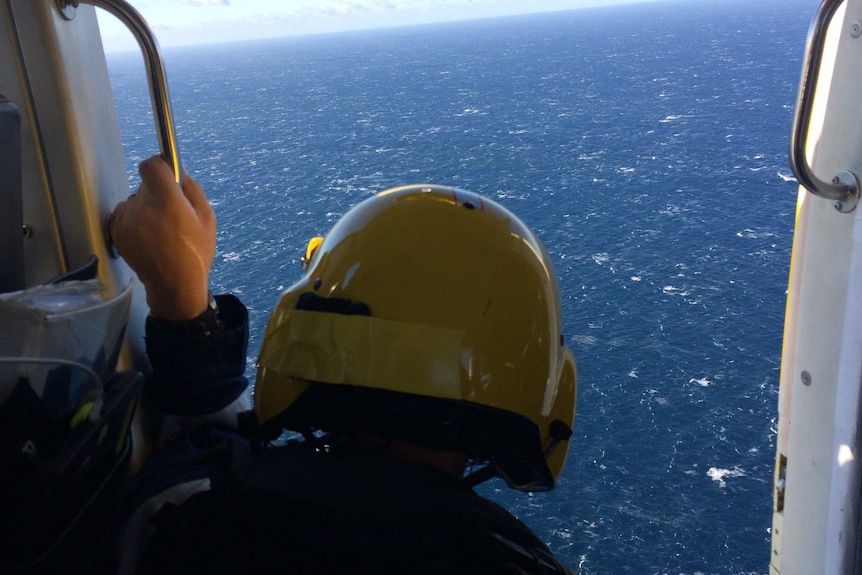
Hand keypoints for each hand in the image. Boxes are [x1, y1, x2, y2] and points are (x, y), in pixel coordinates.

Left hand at [110, 155, 215, 320]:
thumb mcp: (207, 218)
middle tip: (173, 212)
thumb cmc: (195, 252)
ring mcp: (126, 219)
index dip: (161, 166)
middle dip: (158, 192)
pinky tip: (149, 238)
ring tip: (161, 231)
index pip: (151, 165)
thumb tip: (178, 173)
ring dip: (146, 207)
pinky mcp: (115, 230)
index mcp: (167, 201)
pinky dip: (136, 220)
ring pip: (136, 200)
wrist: (173, 285)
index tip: (169, 175)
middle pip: (146, 184)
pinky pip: (127, 214)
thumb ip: (192, 190)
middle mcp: (142, 206)